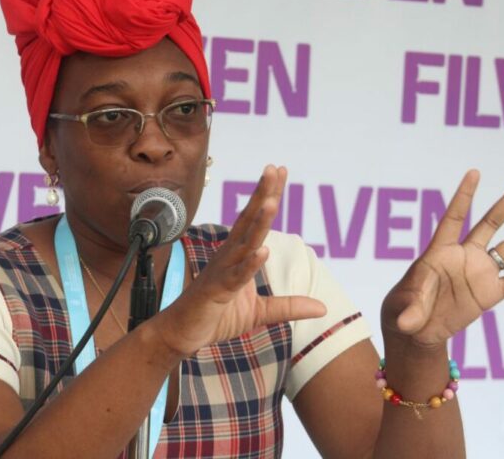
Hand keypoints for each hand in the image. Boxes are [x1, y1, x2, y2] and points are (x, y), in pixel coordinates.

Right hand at [155, 165, 326, 356]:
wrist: (182, 334)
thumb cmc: (215, 317)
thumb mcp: (260, 313)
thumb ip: (289, 307)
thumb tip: (322, 307)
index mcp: (237, 255)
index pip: (255, 220)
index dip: (268, 196)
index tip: (280, 170)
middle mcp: (229, 256)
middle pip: (249, 221)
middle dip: (263, 195)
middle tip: (274, 168)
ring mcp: (222, 272)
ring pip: (244, 243)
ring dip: (258, 223)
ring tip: (272, 202)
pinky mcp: (216, 291)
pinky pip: (235, 276)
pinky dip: (248, 264)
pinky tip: (261, 251)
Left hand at [381, 170, 503, 348]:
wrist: (417, 329)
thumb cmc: (403, 310)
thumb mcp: (404, 310)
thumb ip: (410, 312)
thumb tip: (407, 323)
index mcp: (439, 252)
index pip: (454, 217)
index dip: (464, 196)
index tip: (474, 172)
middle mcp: (463, 257)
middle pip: (489, 224)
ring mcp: (479, 274)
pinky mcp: (489, 294)